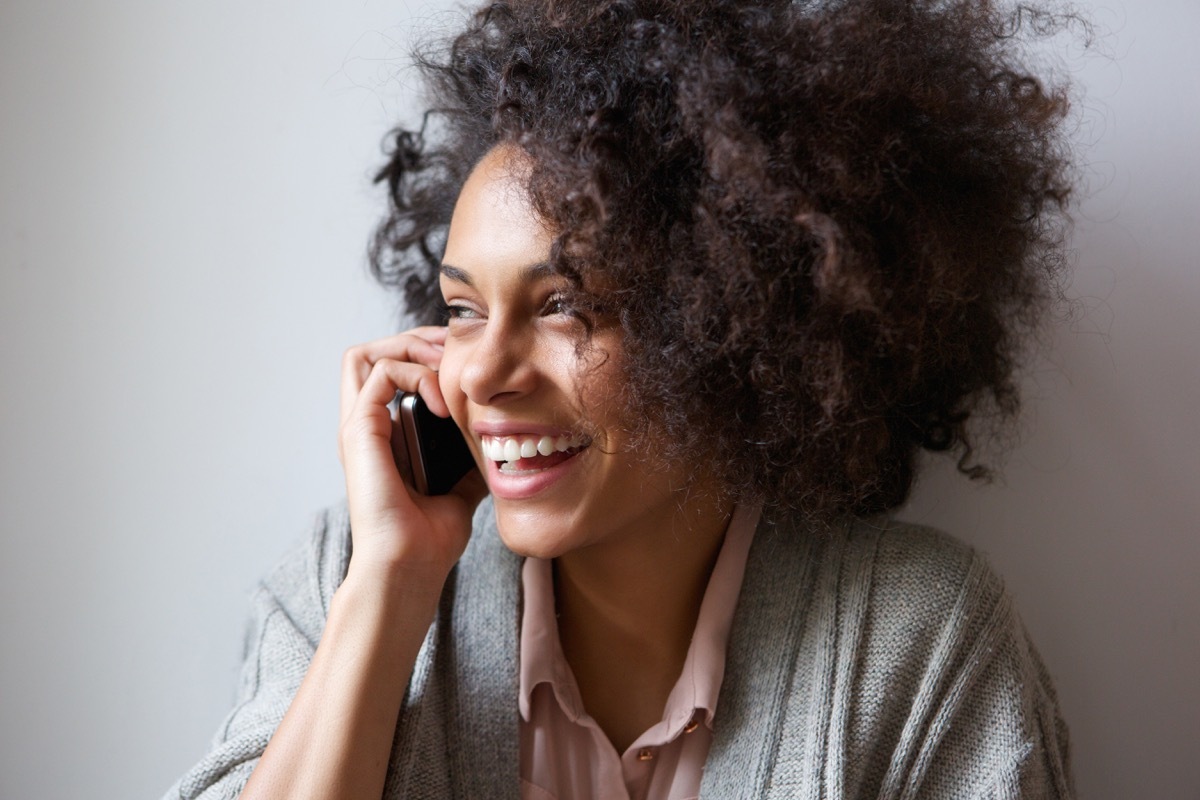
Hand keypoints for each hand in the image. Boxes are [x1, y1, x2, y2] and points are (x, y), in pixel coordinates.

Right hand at [338, 327, 486, 585]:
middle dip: (416, 340)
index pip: (388, 373)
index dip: (423, 356)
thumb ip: (468, 465)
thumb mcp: (460, 492)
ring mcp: (358, 428)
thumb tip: (495, 450)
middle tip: (454, 348)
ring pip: (365, 354)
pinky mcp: (360, 432)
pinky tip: (442, 401)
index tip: (463, 363)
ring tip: (444, 364)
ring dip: (409, 347)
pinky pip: (381, 373)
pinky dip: (415, 374)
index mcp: (383, 438)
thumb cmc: (429, 541)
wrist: (409, 568)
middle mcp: (365, 428)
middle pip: (372, 353)